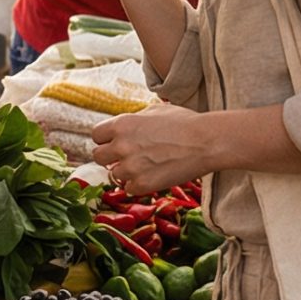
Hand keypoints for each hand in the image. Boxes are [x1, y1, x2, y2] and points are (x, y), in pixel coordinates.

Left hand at [91, 104, 210, 196]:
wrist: (205, 142)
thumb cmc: (184, 122)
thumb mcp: (154, 110)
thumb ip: (133, 119)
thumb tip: (123, 127)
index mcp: (122, 124)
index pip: (96, 135)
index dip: (105, 139)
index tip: (114, 143)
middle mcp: (121, 145)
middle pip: (98, 156)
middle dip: (110, 157)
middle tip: (125, 157)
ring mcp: (130, 166)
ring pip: (114, 174)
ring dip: (126, 172)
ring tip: (146, 166)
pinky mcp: (142, 184)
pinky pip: (129, 189)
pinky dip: (138, 185)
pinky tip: (152, 176)